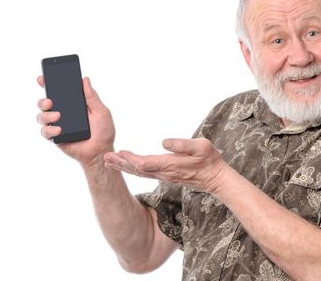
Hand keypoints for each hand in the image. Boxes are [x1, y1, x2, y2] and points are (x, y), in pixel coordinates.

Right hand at [36, 76, 114, 168]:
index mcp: (73, 105)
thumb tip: (85, 79)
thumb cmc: (103, 132)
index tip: (42, 78)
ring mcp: (58, 125)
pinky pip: (45, 132)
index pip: (58, 92)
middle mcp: (63, 113)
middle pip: (45, 103)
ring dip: (46, 115)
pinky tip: (59, 130)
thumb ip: (92, 97)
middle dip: (43, 100)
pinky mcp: (56, 138)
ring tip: (58, 116)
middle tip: (50, 101)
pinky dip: (50, 129)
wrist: (101, 152)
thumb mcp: (101, 111)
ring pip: (42, 117)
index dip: (48, 84)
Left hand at [103, 138, 226, 192]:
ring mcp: (163, 175)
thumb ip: (182, 145)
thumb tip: (164, 142)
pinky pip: (144, 173)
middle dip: (120, 163)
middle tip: (105, 157)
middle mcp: (164, 172)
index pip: (145, 163)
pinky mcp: (165, 175)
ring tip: (109, 161)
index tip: (118, 153)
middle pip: (137, 169)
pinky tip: (125, 165)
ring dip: (123, 166)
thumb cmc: (209, 160)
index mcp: (170, 165)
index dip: (130, 159)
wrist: (215, 178)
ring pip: (138, 172)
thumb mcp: (201, 147)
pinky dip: (132, 168)